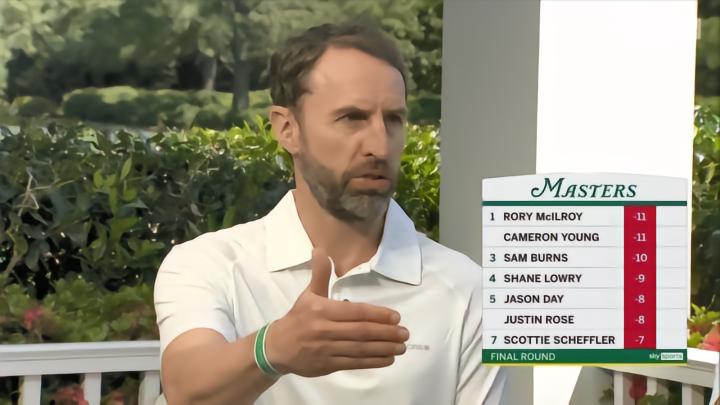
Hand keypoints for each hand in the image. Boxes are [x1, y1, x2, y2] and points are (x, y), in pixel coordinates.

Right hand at [264, 248, 408, 376]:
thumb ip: (320, 274)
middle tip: (405, 333)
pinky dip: (373, 361)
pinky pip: (354, 363)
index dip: (377, 314)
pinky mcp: (328, 365)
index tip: (396, 317)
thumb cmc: (298, 318)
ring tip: (401, 346)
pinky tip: (388, 359)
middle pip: (361, 331)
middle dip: (386, 333)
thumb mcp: (308, 294)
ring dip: (384, 348)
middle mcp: (325, 329)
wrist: (277, 348)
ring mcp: (327, 349)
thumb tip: (320, 250)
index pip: (355, 312)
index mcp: (322, 310)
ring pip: (360, 349)